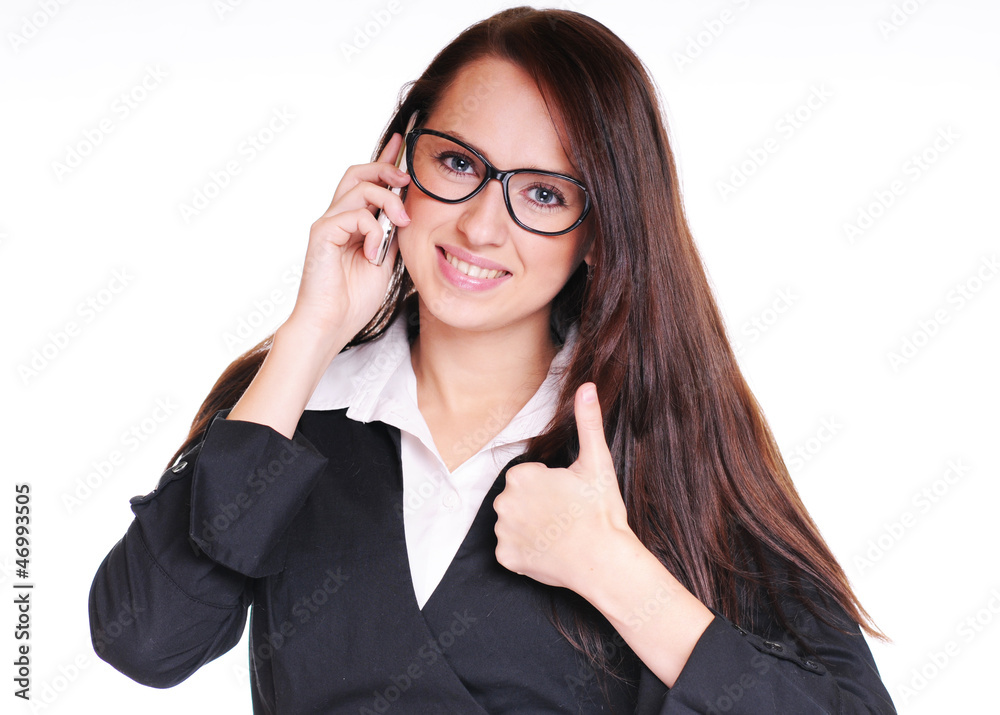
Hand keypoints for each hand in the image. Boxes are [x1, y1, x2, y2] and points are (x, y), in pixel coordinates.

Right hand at [284, 133, 411, 348]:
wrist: (331, 325)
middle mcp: (337, 217)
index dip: (384, 159)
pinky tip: (374, 254)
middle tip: (408, 179)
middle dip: (386, 168)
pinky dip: (371, 231)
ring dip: (387, 200)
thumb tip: (407, 212)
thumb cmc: (354, 299)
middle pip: (358, 172)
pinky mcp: (321, 235)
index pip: (368, 181)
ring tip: (402, 222)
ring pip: (358, 188)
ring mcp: (327, 224)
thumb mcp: (385, 260)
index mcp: (353, 222)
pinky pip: (353, 216)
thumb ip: (391, 234)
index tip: (402, 141)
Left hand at [493, 383, 632, 592]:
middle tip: (566, 515)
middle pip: (518, 498)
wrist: (604, 561)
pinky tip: (549, 550)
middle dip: (537, 504)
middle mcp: (503, 503)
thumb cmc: (601, 510)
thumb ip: (588, 421)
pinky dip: (525, 551)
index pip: (529, 476)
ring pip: (513, 523)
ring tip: (559, 534)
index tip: (569, 496)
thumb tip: (587, 386)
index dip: (551, 485)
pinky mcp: (506, 558)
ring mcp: (503, 532)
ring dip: (530, 527)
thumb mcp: (597, 462)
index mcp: (520, 476)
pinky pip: (510, 550)